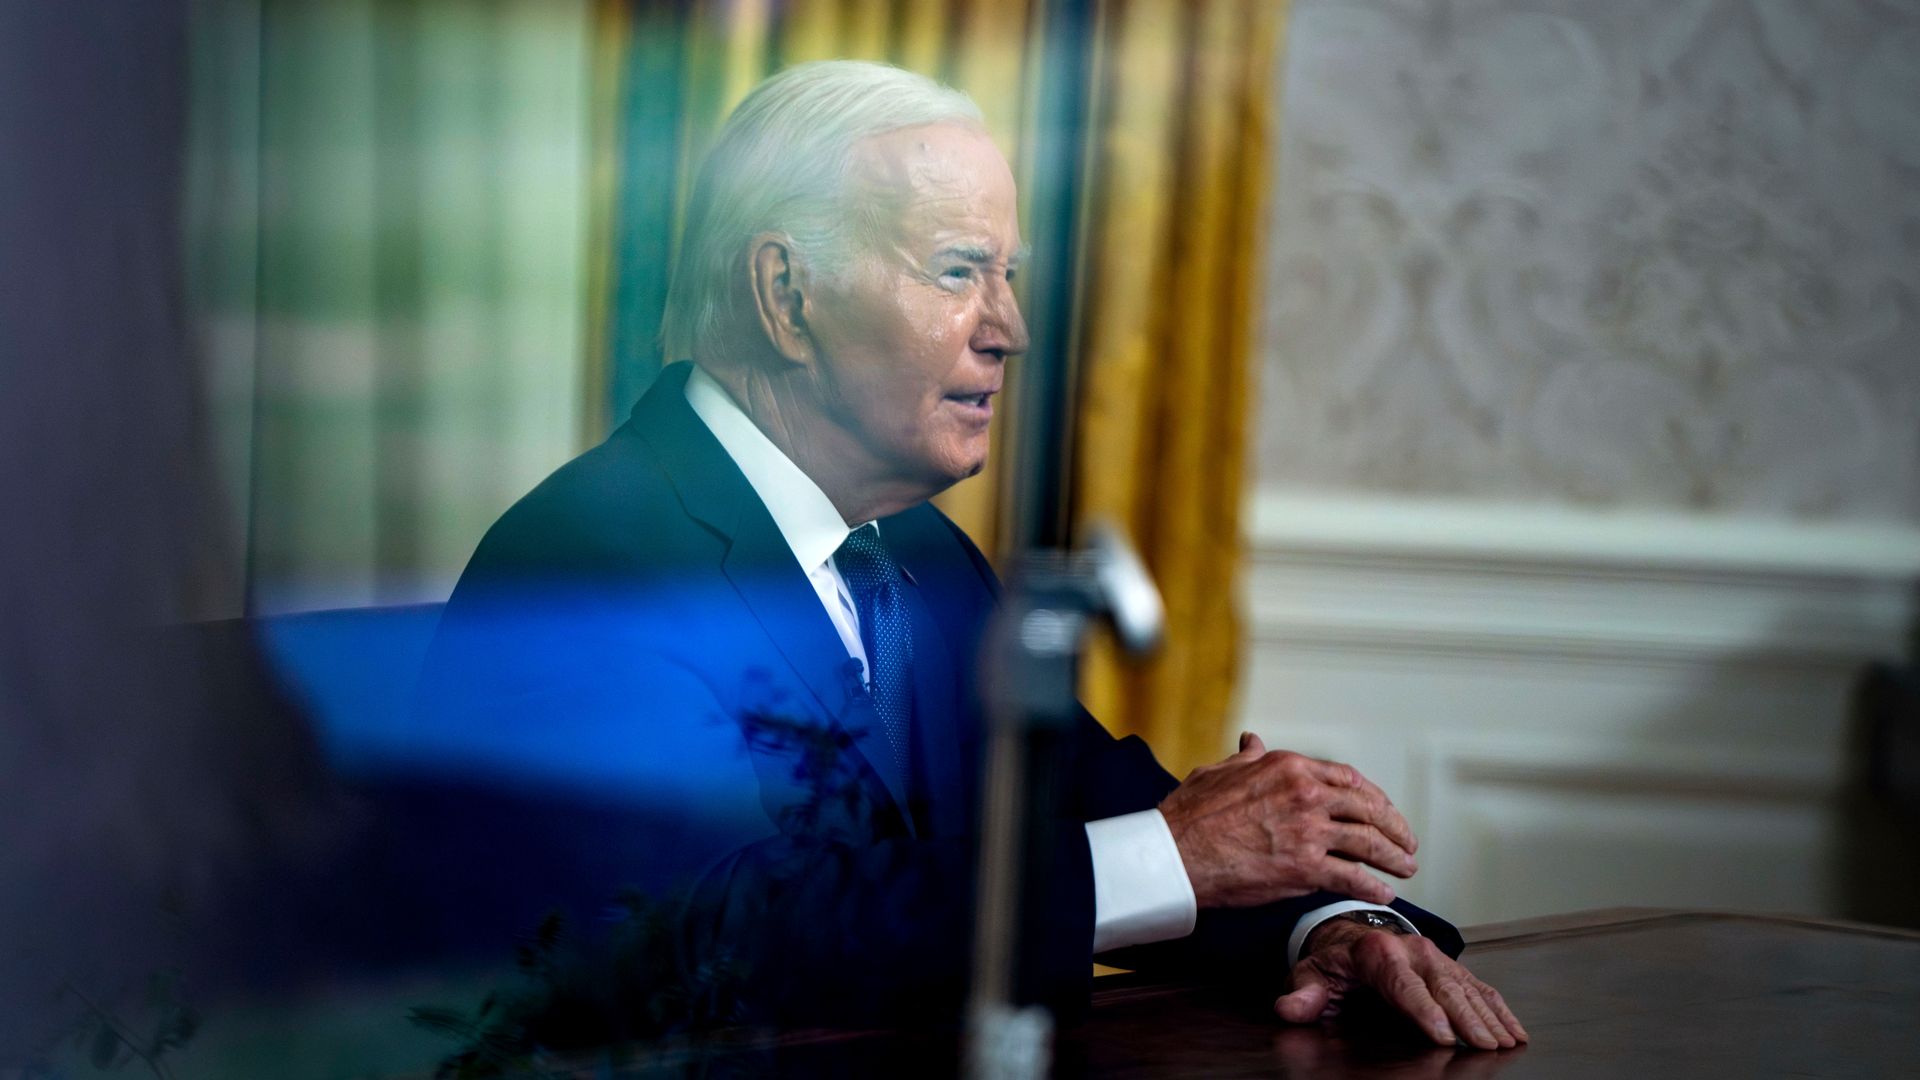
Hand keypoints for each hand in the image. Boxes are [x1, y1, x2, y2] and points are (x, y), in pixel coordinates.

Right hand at [1158, 733, 1417, 907]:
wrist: (1176, 853)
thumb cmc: (1190, 814)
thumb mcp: (1219, 771)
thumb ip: (1246, 758)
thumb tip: (1252, 741)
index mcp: (1289, 767)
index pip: (1348, 779)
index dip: (1373, 797)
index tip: (1381, 809)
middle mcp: (1306, 794)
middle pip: (1368, 809)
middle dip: (1394, 827)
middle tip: (1406, 842)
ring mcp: (1309, 831)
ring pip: (1368, 843)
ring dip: (1393, 858)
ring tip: (1405, 868)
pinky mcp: (1305, 868)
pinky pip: (1352, 878)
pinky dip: (1372, 888)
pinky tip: (1382, 894)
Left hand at [1278, 918, 1527, 1049]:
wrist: (1350, 937)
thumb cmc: (1332, 963)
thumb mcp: (1310, 974)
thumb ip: (1303, 993)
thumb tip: (1288, 1009)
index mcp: (1376, 950)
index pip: (1402, 983)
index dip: (1423, 1010)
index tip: (1443, 1037)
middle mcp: (1411, 949)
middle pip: (1442, 986)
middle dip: (1466, 1018)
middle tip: (1484, 1047)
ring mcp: (1435, 957)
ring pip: (1466, 986)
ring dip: (1488, 1016)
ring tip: (1504, 1043)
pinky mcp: (1450, 966)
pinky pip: (1479, 987)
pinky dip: (1498, 1008)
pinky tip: (1514, 1031)